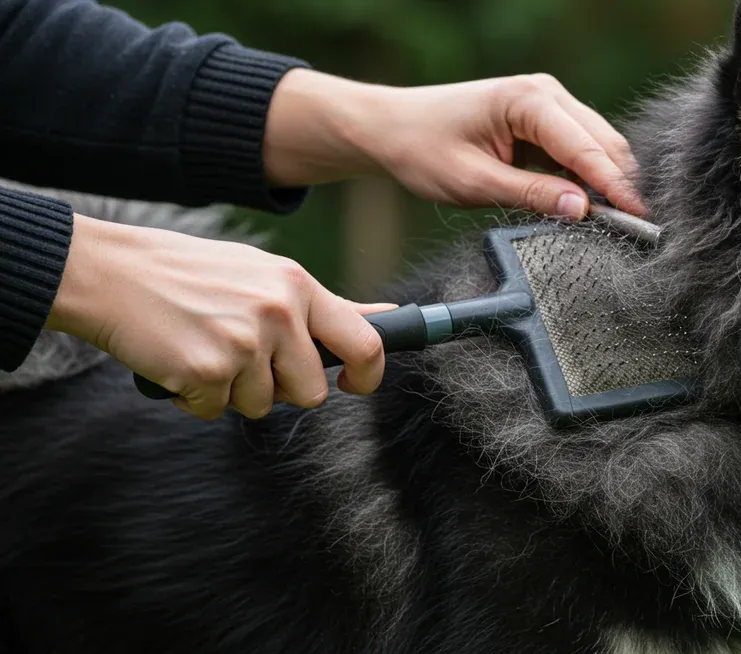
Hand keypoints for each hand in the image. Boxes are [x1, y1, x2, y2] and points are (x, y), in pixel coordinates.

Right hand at [46, 215, 394, 419]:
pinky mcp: (207, 371)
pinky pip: (217, 411)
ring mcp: (244, 343)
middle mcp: (278, 311)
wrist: (108, 272)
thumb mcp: (262, 273)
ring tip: (204, 349)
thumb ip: (321, 305)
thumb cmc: (189, 274)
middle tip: (246, 361)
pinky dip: (196, 399)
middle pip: (312, 391)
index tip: (354, 385)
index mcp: (296, 284)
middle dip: (283, 389)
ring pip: (263, 404)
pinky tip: (178, 361)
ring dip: (234, 392)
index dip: (368, 376)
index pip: (365, 342)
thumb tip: (386, 317)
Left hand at [263, 69, 645, 218]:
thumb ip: (532, 195)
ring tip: (618, 222)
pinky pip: (579, 149)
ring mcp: (548, 103)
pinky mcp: (544, 120)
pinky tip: (590, 206)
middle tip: (638, 228)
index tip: (639, 217)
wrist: (391, 128)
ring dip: (606, 181)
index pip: (586, 147)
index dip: (615, 185)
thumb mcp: (475, 182)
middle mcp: (545, 93)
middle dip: (620, 184)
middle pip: (603, 142)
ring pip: (597, 145)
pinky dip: (588, 177)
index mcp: (528, 100)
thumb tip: (583, 210)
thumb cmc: (423, 149)